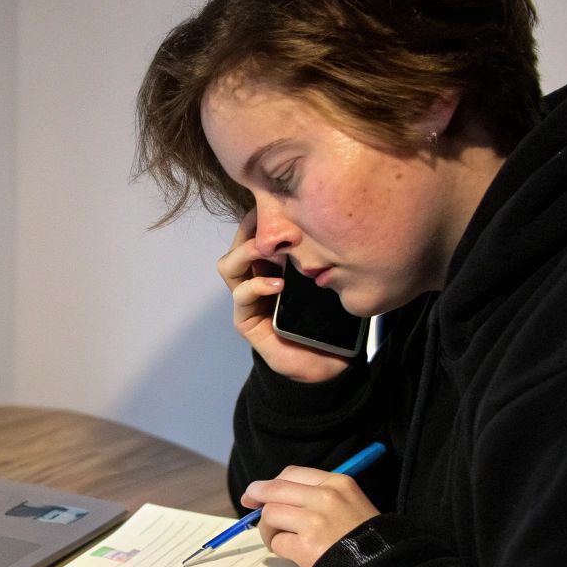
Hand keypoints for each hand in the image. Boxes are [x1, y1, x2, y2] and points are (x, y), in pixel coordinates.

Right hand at [218, 212, 350, 383]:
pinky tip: (277, 284)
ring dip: (245, 252)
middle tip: (271, 221)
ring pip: (229, 265)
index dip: (263, 216)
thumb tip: (337, 228)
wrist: (324, 365)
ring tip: (268, 250)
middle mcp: (256, 277)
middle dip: (250, 228)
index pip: (259, 233)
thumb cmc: (327, 322)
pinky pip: (241, 295)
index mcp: (274, 265)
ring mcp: (248, 299)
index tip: (278, 202)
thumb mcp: (329, 284)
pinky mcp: (246, 320)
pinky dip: (256, 285)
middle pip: (239, 242)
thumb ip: (324, 261)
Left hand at [240, 466, 378, 566]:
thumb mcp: (352, 504)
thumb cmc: (367, 540)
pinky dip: (278, 548)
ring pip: (270, 514)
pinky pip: (277, 542)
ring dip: (268, 528)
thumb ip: (320, 497)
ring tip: (279, 539)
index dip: (270, 482)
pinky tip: (291, 554)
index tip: (258, 491)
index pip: (292, 474)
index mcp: (338, 483)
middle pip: (275, 489)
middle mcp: (326, 497)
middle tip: (248, 504)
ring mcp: (315, 520)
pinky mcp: (306, 545)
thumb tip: (281, 497)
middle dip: (257, 496)